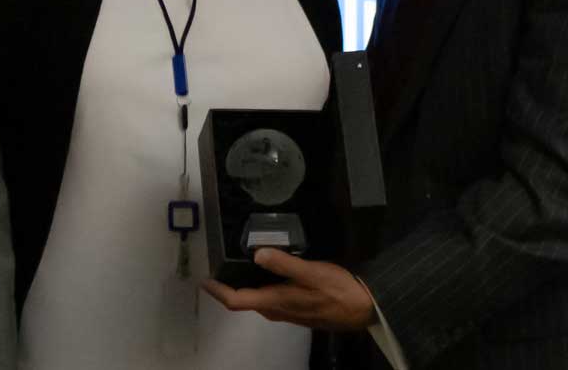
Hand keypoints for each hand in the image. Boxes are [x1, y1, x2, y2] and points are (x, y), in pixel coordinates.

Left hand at [200, 249, 377, 330]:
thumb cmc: (337, 290)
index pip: (237, 301)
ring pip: (257, 301)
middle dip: (227, 288)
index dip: (218, 291)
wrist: (363, 308)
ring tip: (235, 268)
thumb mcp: (311, 272)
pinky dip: (259, 288)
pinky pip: (270, 299)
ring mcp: (288, 311)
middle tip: (217, 269)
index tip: (204, 280)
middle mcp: (277, 310)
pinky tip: (264, 273)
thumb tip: (257, 255)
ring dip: (243, 288)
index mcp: (276, 301)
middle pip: (244, 302)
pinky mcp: (297, 308)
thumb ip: (284, 264)